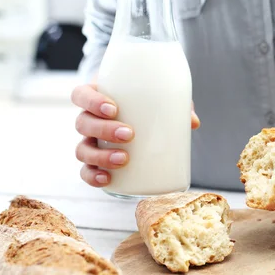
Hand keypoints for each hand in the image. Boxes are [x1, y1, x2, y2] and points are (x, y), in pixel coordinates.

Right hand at [71, 84, 199, 186]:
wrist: (141, 121)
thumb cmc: (147, 105)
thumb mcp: (159, 100)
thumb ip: (175, 106)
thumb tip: (193, 122)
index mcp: (97, 99)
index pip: (81, 95)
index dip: (92, 101)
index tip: (113, 108)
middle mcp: (89, 121)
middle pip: (83, 123)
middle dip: (104, 130)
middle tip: (129, 134)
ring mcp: (90, 143)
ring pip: (82, 149)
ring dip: (100, 155)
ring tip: (124, 159)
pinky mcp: (96, 162)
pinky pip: (86, 171)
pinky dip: (93, 176)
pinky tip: (107, 179)